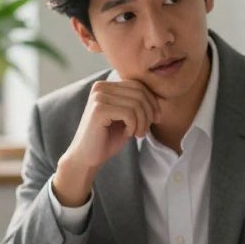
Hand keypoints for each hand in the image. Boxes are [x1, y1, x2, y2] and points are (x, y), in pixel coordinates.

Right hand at [53, 80, 161, 205]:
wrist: (86, 158)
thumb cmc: (107, 139)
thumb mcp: (127, 118)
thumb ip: (138, 104)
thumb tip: (158, 97)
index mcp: (106, 86)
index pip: (138, 85)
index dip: (152, 102)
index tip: (156, 120)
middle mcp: (100, 87)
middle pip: (139, 93)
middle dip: (149, 113)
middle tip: (144, 131)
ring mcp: (98, 97)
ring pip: (136, 104)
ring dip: (142, 123)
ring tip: (137, 134)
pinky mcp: (98, 110)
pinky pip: (129, 113)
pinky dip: (133, 126)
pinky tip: (127, 134)